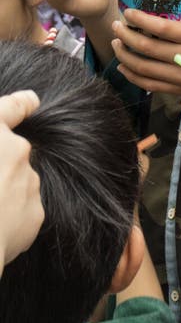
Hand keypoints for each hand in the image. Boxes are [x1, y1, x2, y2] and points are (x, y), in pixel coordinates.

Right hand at [0, 90, 43, 273]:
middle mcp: (16, 151)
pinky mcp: (35, 213)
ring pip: (16, 184)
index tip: (31, 101)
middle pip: (10, 154)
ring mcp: (29, 182)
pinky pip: (22, 213)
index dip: (21, 104)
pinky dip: (9, 220)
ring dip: (2, 195)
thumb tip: (0, 148)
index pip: (11, 108)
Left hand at [111, 8, 180, 97]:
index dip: (140, 19)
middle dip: (125, 36)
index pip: (162, 27)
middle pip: (147, 48)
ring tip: (117, 44)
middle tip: (116, 26)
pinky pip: (150, 85)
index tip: (128, 12)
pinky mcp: (180, 90)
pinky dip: (133, 76)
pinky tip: (124, 68)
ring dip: (125, 56)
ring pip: (143, 68)